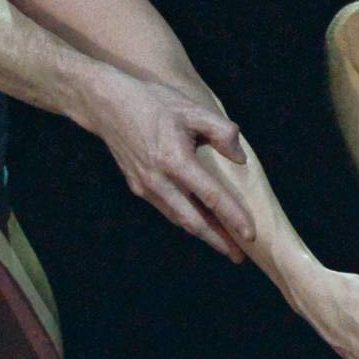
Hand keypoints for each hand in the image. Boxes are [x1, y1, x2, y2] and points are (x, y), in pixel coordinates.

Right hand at [91, 69, 256, 258]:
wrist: (107, 105)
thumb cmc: (153, 102)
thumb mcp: (192, 109)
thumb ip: (222, 132)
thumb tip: (239, 159)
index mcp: (174, 160)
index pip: (211, 196)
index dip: (233, 217)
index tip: (250, 234)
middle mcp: (158, 180)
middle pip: (193, 221)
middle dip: (217, 241)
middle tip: (239, 256)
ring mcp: (145, 186)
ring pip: (178, 218)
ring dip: (202, 233)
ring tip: (224, 244)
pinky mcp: (138, 186)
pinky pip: (167, 209)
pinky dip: (185, 219)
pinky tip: (199, 222)